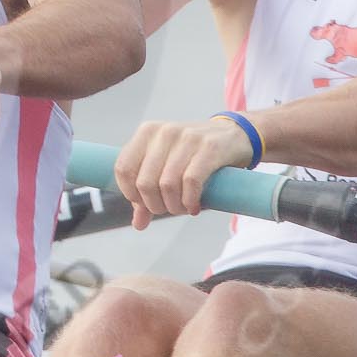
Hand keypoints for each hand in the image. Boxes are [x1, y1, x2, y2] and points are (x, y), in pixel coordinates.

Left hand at [113, 116, 257, 229]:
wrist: (233, 135)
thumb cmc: (194, 154)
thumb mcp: (167, 166)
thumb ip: (148, 192)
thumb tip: (138, 224)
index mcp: (147, 132)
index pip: (123, 168)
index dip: (131, 194)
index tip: (145, 204)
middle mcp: (164, 132)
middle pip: (145, 182)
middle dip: (155, 205)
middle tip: (169, 209)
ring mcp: (187, 138)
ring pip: (167, 185)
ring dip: (174, 206)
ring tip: (182, 209)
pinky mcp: (209, 148)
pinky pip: (191, 182)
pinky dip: (189, 200)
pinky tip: (193, 206)